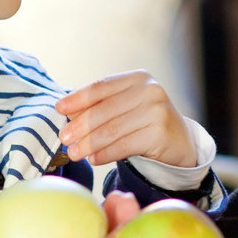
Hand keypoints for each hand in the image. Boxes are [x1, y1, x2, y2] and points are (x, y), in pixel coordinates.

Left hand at [56, 71, 197, 167]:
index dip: (78, 98)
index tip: (59, 109)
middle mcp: (151, 90)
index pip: (102, 87)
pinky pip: (125, 145)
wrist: (178, 142)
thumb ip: (99, 106)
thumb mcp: (124, 107)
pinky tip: (93, 159)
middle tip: (63, 138)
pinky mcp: (160, 134)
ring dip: (89, 143)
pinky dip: (106, 153)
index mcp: (138, 78)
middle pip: (105, 109)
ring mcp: (158, 112)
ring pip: (113, 129)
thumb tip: (66, 112)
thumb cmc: (144, 123)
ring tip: (74, 153)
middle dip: (81, 125)